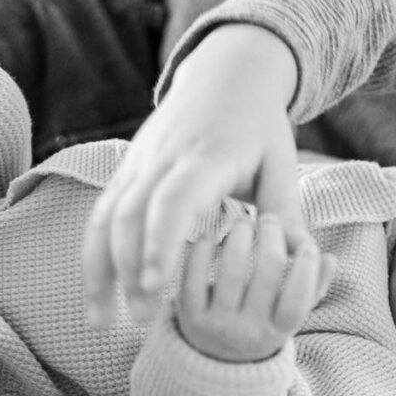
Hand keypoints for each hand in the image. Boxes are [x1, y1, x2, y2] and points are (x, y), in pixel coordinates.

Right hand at [83, 24, 304, 327]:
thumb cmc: (261, 125)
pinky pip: (99, 215)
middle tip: (144, 320)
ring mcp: (137, 163)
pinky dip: (94, 256)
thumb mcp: (282, 162)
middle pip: (130, 215)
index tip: (156, 287)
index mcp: (206, 156)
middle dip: (129, 271)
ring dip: (101, 271)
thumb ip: (288, 212)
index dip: (161, 244)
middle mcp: (162, 158)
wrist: (226, 75)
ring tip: (106, 320)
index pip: (174, 201)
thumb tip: (301, 262)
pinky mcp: (126, 171)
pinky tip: (99, 295)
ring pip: (104, 218)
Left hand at [177, 214, 334, 362]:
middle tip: (270, 220)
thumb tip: (330, 259)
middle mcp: (249, 332)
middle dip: (272, 238)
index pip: (297, 300)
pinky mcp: (188, 316)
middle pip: (267, 275)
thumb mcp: (289, 313)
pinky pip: (193, 278)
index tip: (306, 245)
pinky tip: (209, 238)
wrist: (216, 360)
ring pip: (231, 272)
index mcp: (278, 331)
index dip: (306, 269)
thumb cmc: (263, 323)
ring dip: (239, 237)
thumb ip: (313, 287)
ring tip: (243, 221)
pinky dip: (201, 253)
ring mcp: (217, 326)